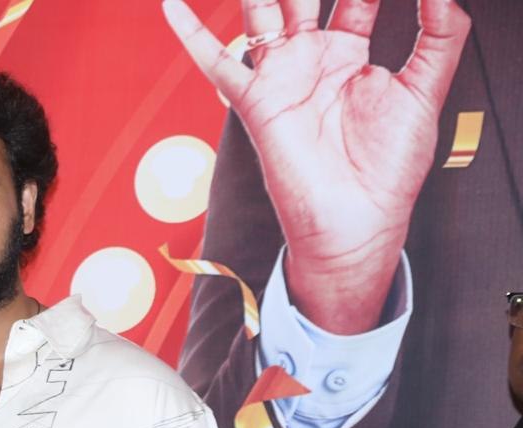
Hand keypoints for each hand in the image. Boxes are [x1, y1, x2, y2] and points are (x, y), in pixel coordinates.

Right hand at [163, 0, 469, 333]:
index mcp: (350, 54)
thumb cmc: (388, 170)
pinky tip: (172, 4)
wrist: (356, 222)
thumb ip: (439, 36)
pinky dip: (191, 33)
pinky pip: (216, 61)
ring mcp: (280, 76)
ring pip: (261, 10)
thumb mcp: (424, 92)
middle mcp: (310, 59)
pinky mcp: (256, 100)